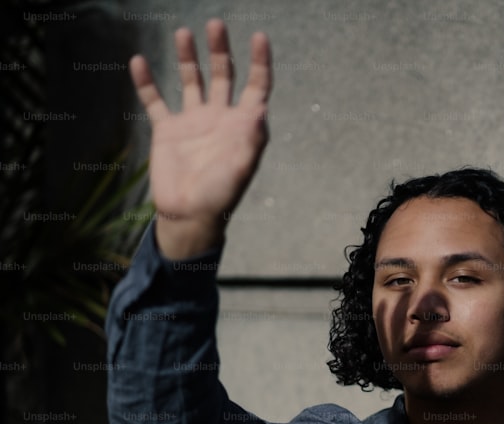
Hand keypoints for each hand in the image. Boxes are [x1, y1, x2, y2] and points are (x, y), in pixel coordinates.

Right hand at [130, 19, 271, 259]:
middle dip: (221, 50)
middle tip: (216, 23)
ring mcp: (192, 122)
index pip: (256, 86)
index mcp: (242, 125)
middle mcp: (219, 118)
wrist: (189, 215)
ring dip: (188, 57)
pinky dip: (146, 82)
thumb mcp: (242, 167)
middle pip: (223, 75)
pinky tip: (138, 61)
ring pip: (191, 81)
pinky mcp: (167, 131)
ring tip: (184, 32)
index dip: (260, 62)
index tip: (259, 36)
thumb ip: (251, 139)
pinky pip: (155, 101)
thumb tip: (259, 110)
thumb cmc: (220, 195)